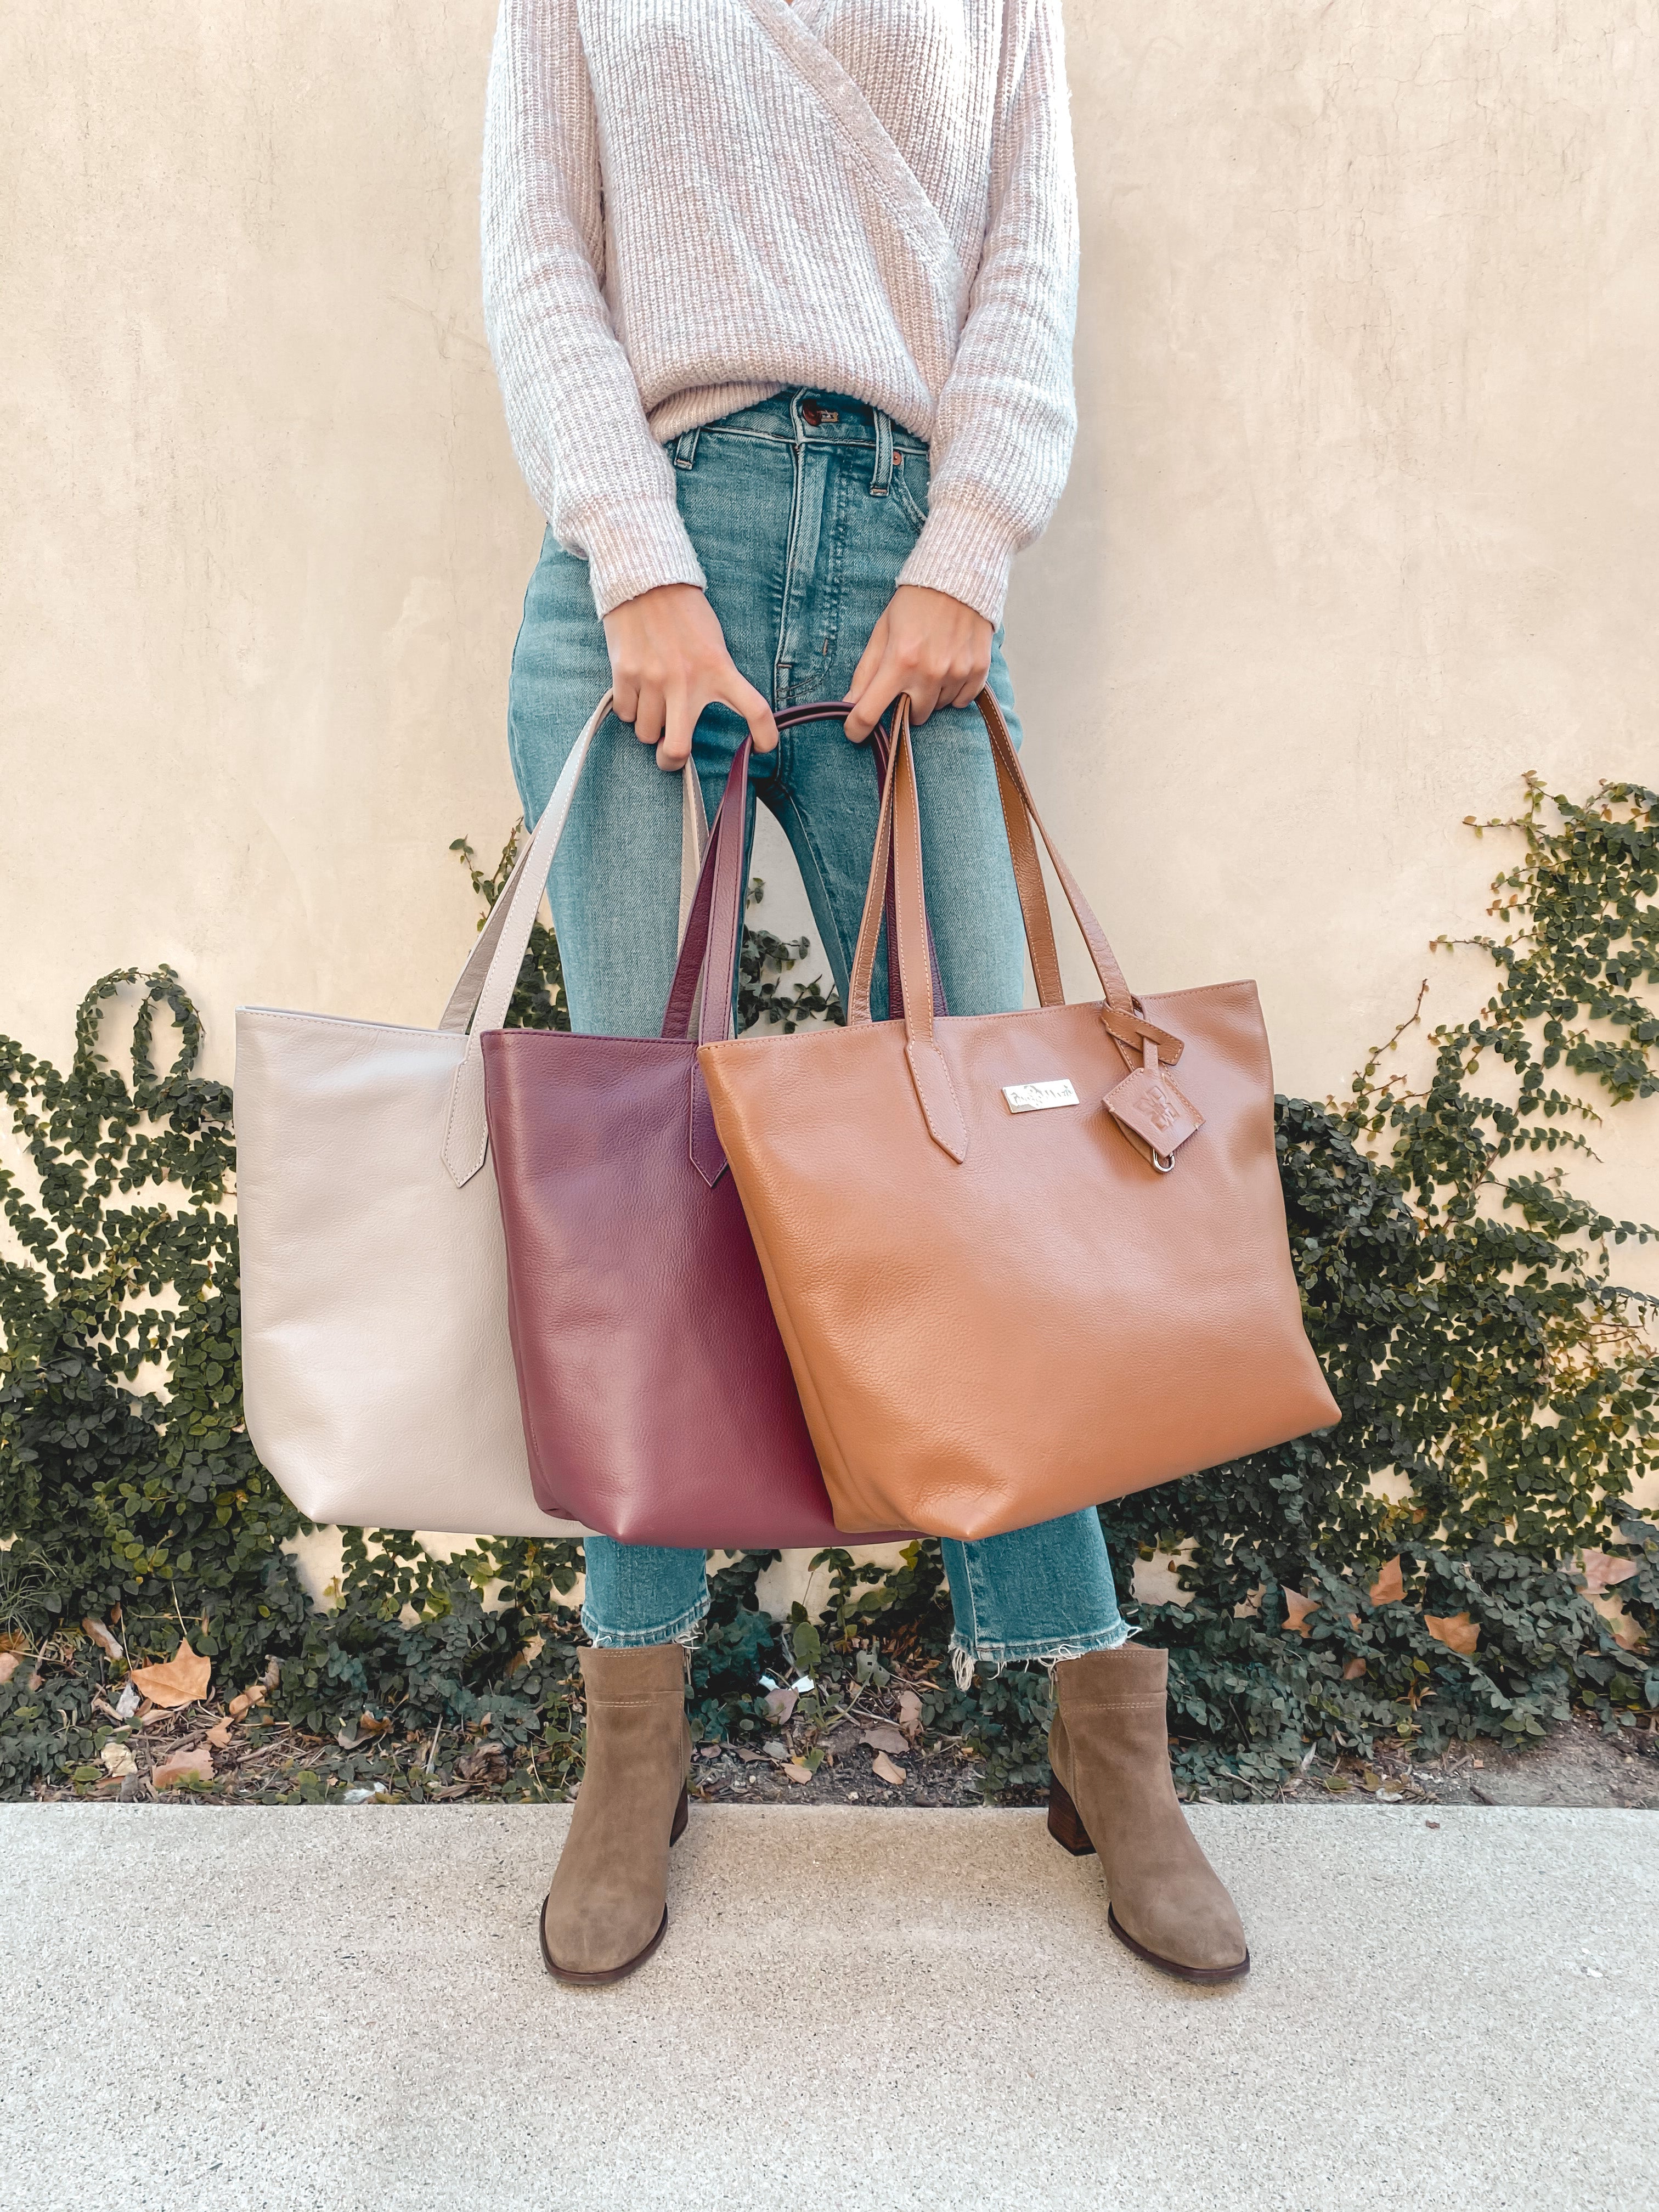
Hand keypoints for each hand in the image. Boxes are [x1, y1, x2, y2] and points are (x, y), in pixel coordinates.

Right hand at [602, 584, 778, 767]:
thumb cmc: (682, 613)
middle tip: (670, 755)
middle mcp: (686, 680)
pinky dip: (630, 708)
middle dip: (671, 761)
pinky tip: (636, 688)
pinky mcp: (625, 673)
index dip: (765, 735)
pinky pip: (625, 714)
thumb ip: (713, 677)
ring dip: (648, 725)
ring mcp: (653, 679)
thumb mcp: (712, 642)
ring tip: (652, 701)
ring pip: (646, 733)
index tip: (763, 748)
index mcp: (718, 668)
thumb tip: (699, 715)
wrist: (645, 580)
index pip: (755, 708)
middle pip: (677, 749)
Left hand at [843, 584, 992, 742]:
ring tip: (931, 665)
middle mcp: (929, 672)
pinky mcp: (978, 671)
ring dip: (930, 695)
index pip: (870, 713)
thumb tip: (848, 705)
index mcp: (899, 661)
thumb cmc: (914, 604)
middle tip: (907, 679)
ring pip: (937, 708)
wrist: (958, 578)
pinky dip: (953, 691)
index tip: (855, 732)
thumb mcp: (882, 632)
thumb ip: (865, 671)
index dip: (857, 729)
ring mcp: (956, 673)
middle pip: (911, 717)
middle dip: (905, 704)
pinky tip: (949, 668)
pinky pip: (961, 701)